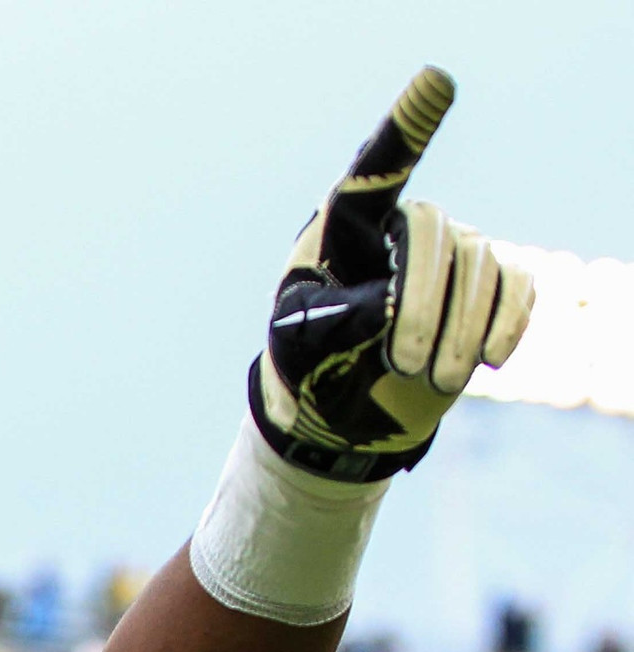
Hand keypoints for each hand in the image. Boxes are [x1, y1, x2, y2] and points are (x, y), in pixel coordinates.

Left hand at [252, 66, 534, 480]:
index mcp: (345, 229)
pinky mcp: (490, 287)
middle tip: (405, 363)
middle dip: (423, 301)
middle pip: (431, 232)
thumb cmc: (305, 363)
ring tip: (435, 380)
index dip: (408, 128)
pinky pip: (516, 287)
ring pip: (478, 264)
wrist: (340, 408)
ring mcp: (453, 253)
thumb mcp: (295, 345)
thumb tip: (386, 306)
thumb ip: (329, 320)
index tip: (437, 82)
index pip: (376, 173)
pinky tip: (487, 361)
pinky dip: (505, 323)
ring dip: (460, 327)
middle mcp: (404, 228)